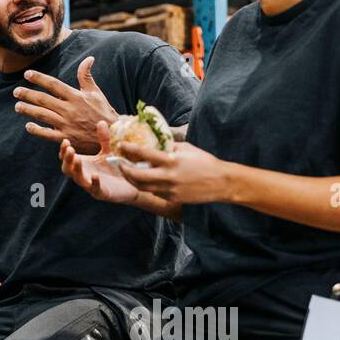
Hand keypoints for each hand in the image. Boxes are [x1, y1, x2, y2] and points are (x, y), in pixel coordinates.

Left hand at [14, 56, 117, 152]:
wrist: (112, 136)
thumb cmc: (104, 112)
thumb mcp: (96, 93)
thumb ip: (86, 76)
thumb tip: (89, 58)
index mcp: (76, 96)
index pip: (53, 84)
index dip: (39, 78)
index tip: (27, 74)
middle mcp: (69, 109)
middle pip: (43, 99)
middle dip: (27, 94)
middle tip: (16, 91)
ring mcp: (66, 124)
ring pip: (42, 115)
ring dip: (28, 109)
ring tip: (17, 106)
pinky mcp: (66, 138)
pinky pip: (47, 134)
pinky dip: (36, 130)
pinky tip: (28, 126)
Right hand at [59, 122, 140, 202]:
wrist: (133, 183)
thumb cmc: (117, 167)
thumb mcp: (109, 151)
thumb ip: (104, 139)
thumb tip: (101, 122)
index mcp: (83, 164)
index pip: (67, 158)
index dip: (63, 151)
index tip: (65, 141)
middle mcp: (84, 175)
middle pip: (67, 169)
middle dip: (66, 159)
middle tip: (70, 149)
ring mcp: (92, 185)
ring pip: (78, 179)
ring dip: (76, 170)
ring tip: (77, 159)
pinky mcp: (103, 193)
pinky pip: (95, 189)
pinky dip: (94, 183)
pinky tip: (95, 175)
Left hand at [115, 139, 229, 204]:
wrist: (220, 182)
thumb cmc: (204, 161)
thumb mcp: (186, 148)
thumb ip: (168, 146)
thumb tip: (153, 142)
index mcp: (171, 160)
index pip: (144, 153)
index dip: (130, 149)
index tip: (121, 145)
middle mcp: (168, 176)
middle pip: (137, 175)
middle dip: (124, 170)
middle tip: (119, 164)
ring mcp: (169, 189)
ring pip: (142, 187)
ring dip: (132, 180)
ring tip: (127, 173)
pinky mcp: (172, 198)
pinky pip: (153, 192)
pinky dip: (145, 186)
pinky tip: (142, 180)